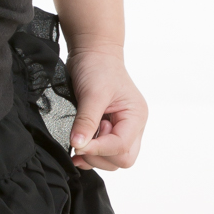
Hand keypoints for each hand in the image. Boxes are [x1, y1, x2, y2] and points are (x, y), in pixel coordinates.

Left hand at [66, 50, 147, 170]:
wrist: (92, 53)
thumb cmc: (99, 67)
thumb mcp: (92, 93)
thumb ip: (86, 121)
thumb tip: (78, 145)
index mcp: (136, 117)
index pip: (121, 147)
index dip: (99, 149)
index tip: (78, 144)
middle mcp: (132, 126)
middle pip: (122, 159)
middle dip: (100, 155)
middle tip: (84, 137)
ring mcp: (120, 129)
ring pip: (113, 160)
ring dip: (94, 156)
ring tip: (81, 136)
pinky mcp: (108, 131)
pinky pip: (103, 154)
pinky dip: (90, 155)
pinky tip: (77, 148)